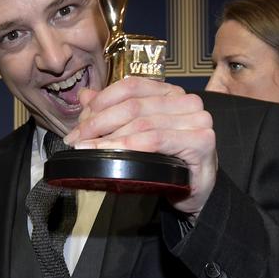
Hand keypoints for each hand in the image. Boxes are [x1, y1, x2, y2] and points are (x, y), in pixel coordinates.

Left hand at [63, 77, 216, 216]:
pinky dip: (128, 147)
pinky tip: (110, 154)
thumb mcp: (138, 134)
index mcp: (172, 92)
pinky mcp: (201, 141)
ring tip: (86, 149)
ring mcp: (198, 120)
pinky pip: (156, 140)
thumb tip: (85, 96)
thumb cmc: (168, 161)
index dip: (101, 101)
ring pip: (141, 123)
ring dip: (108, 137)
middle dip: (98, 123)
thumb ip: (113, 111)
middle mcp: (187, 101)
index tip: (79, 123)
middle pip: (133, 105)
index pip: (131, 86)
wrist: (197, 190)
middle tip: (77, 140)